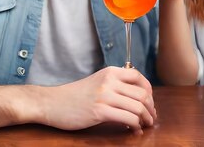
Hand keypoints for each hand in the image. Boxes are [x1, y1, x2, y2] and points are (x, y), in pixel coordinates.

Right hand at [38, 67, 155, 132]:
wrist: (52, 103)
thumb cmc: (75, 95)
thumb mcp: (97, 82)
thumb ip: (115, 84)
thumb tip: (137, 96)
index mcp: (110, 72)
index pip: (139, 77)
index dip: (149, 91)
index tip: (149, 102)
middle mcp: (110, 81)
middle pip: (142, 94)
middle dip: (151, 108)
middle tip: (151, 118)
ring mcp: (105, 96)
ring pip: (138, 107)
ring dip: (146, 118)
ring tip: (145, 125)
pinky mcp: (100, 112)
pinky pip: (128, 118)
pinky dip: (135, 126)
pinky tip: (134, 130)